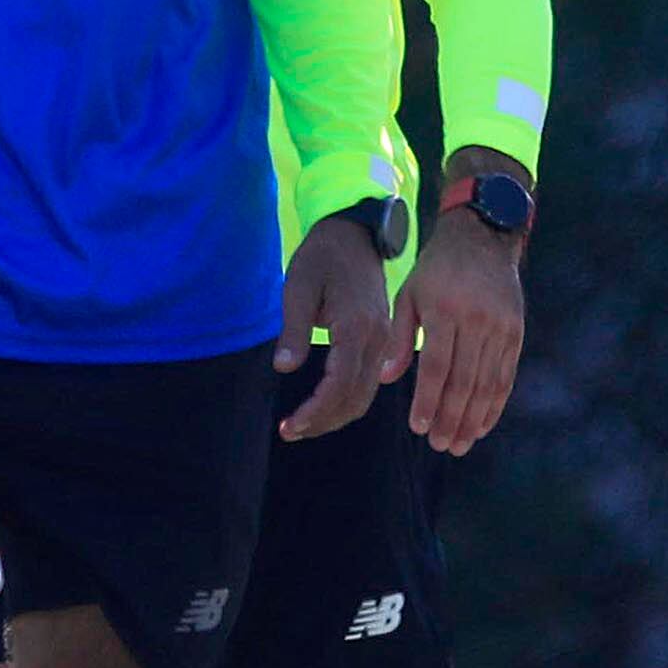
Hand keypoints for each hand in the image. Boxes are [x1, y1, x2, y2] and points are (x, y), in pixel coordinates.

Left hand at [277, 215, 394, 440]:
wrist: (355, 236)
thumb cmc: (321, 257)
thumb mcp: (298, 286)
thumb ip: (294, 328)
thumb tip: (284, 367)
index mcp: (356, 326)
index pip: (340, 384)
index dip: (315, 411)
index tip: (289, 425)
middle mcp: (377, 339)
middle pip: (355, 399)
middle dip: (322, 422)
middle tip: (288, 431)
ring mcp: (384, 342)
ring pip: (364, 396)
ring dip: (334, 417)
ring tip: (300, 425)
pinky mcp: (382, 342)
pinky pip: (368, 384)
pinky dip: (346, 402)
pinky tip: (322, 407)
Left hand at [389, 209, 524, 454]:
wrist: (482, 237)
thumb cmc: (436, 269)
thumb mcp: (409, 294)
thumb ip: (398, 336)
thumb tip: (385, 377)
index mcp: (445, 310)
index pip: (437, 366)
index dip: (428, 400)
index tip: (418, 427)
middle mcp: (477, 320)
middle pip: (464, 381)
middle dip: (451, 418)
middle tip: (440, 445)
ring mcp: (501, 327)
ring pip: (487, 383)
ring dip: (474, 419)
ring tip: (459, 444)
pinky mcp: (515, 331)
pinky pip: (506, 375)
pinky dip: (495, 403)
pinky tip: (483, 424)